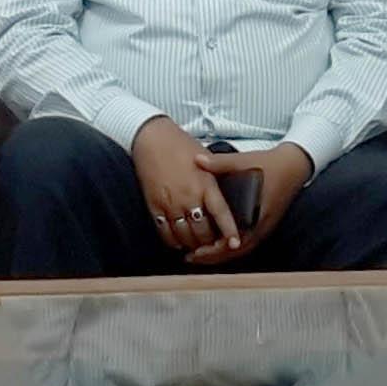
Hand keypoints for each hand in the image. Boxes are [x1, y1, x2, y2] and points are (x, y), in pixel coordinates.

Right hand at [131, 117, 238, 255]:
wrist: (152, 138)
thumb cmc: (180, 145)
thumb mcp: (206, 158)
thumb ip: (217, 178)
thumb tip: (231, 191)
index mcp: (205, 184)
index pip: (221, 213)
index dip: (229, 230)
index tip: (235, 243)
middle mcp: (189, 196)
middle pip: (202, 231)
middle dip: (210, 243)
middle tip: (214, 246)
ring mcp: (170, 203)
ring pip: (184, 235)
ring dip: (192, 244)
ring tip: (197, 246)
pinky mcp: (154, 205)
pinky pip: (165, 231)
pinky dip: (173, 241)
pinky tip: (178, 242)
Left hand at [182, 143, 312, 263]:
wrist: (293, 165)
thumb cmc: (270, 165)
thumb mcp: (243, 161)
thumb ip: (219, 162)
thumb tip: (197, 160)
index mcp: (256, 216)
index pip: (234, 243)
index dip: (215, 251)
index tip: (197, 253)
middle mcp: (261, 227)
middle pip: (236, 252)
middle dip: (213, 257)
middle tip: (191, 258)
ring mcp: (263, 227)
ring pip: (240, 249)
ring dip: (220, 254)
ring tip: (199, 255)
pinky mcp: (262, 224)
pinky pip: (244, 241)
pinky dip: (229, 246)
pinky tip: (215, 243)